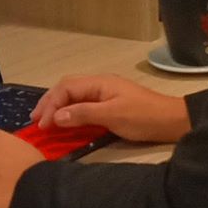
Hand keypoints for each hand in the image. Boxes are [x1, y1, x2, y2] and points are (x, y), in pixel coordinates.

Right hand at [31, 73, 189, 144]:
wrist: (171, 121)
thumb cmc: (143, 117)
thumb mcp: (112, 115)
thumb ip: (84, 114)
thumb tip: (56, 116)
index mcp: (99, 83)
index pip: (66, 88)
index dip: (51, 105)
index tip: (42, 124)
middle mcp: (100, 84)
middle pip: (67, 88)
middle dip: (49, 102)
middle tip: (35, 120)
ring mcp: (105, 94)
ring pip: (74, 96)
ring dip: (58, 106)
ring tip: (44, 120)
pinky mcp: (110, 105)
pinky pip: (83, 104)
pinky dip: (70, 112)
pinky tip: (65, 121)